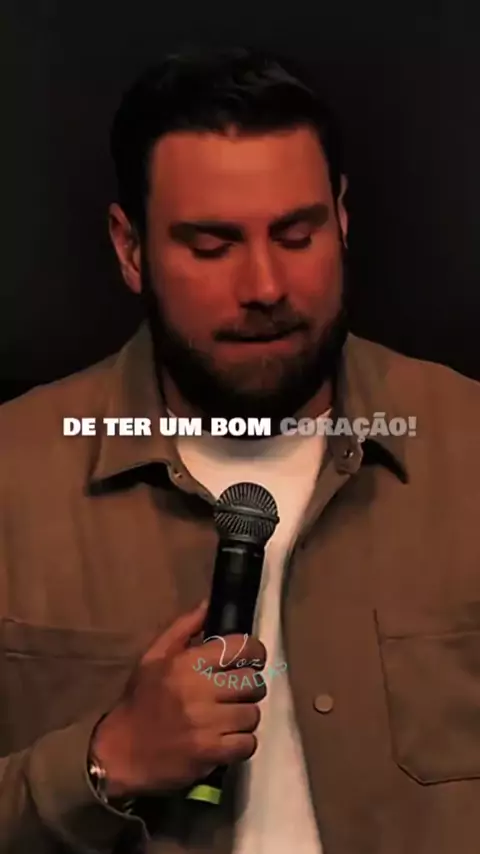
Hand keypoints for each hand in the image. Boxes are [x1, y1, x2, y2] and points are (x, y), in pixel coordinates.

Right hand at [90, 602, 266, 798]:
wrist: (120, 752)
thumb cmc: (141, 700)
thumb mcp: (154, 656)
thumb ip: (184, 627)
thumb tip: (209, 604)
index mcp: (188, 663)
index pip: (242, 648)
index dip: (254, 652)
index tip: (250, 660)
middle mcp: (200, 690)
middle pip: (254, 682)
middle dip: (250, 687)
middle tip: (237, 692)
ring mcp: (207, 724)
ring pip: (253, 714)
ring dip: (244, 717)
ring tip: (229, 718)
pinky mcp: (211, 753)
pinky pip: (248, 743)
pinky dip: (241, 743)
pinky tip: (226, 740)